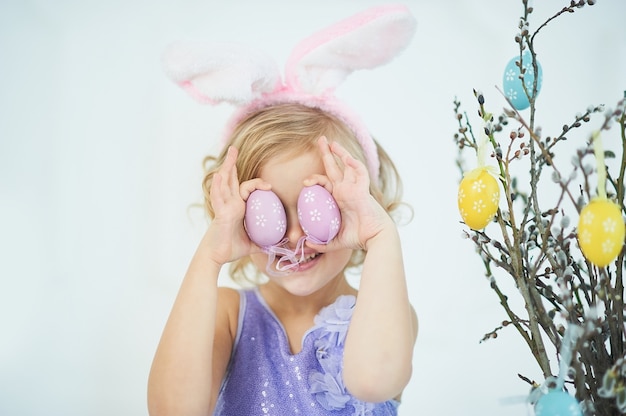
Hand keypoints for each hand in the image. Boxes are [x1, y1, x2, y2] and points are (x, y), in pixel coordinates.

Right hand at [204, 146, 269, 265]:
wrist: (216, 257)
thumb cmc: (231, 249)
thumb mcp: (253, 244)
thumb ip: (264, 242)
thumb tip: (280, 245)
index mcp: (237, 207)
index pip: (244, 189)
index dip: (256, 184)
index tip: (269, 186)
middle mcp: (230, 204)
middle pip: (231, 179)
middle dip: (232, 163)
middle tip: (234, 148)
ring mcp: (224, 207)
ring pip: (225, 183)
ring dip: (227, 167)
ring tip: (230, 152)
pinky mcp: (221, 213)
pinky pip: (219, 197)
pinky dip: (219, 186)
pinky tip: (220, 175)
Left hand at [304, 136, 392, 251]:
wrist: (374, 239)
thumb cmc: (358, 238)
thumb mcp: (334, 240)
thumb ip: (321, 241)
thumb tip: (306, 243)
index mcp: (339, 198)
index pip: (325, 182)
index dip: (315, 179)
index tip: (305, 182)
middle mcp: (346, 190)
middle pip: (335, 167)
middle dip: (327, 153)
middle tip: (319, 139)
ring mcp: (355, 188)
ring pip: (348, 164)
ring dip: (341, 152)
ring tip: (331, 141)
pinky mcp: (363, 189)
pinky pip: (360, 172)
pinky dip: (353, 163)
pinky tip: (345, 157)